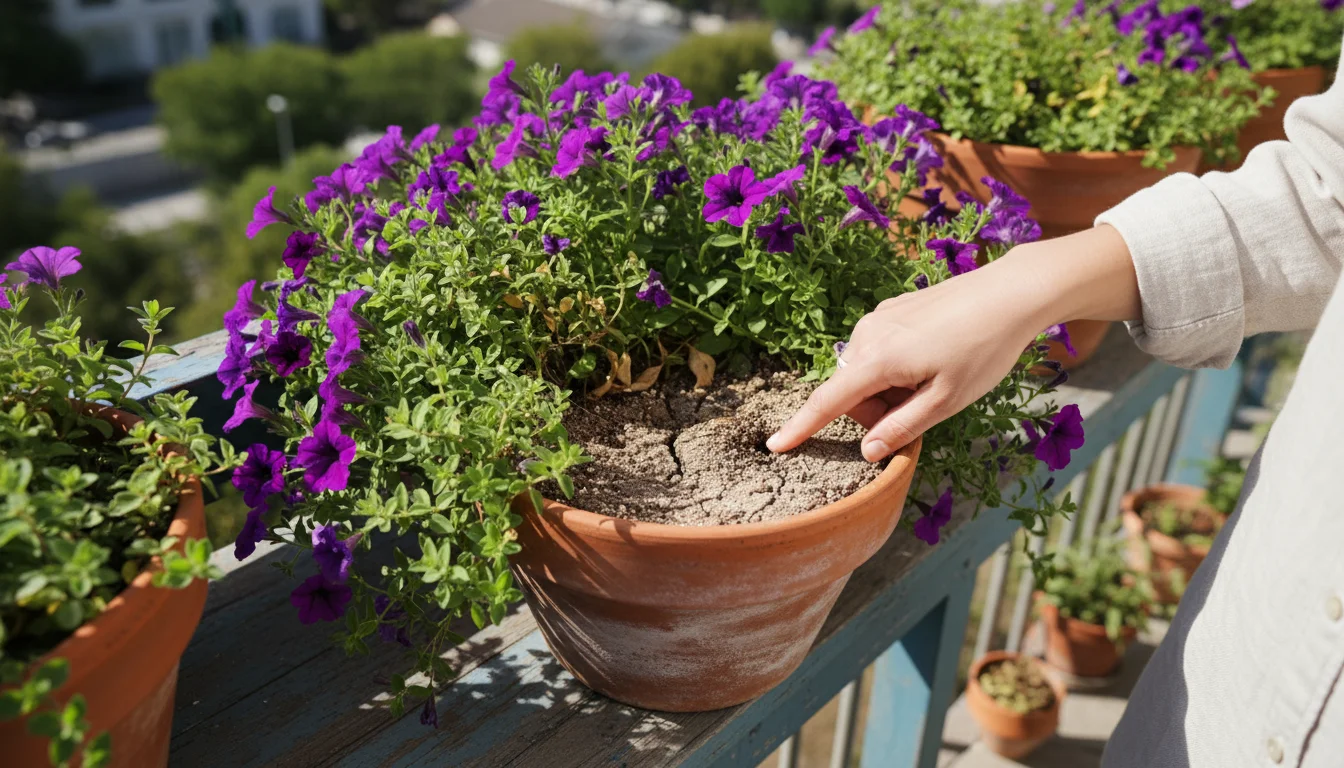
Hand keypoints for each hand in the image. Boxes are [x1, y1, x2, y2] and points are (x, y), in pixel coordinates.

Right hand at [766, 226, 1139, 461]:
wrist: (1009, 293)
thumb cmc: (984, 350)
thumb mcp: (947, 401)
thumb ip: (902, 428)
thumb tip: (868, 451)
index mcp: (878, 360)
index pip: (828, 402)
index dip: (801, 428)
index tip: (774, 446)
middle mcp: (868, 335)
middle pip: (851, 390)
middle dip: (876, 409)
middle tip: (924, 408)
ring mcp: (879, 318)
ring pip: (865, 370)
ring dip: (888, 388)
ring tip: (934, 379)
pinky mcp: (892, 308)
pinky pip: (878, 349)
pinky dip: (895, 366)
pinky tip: (934, 357)